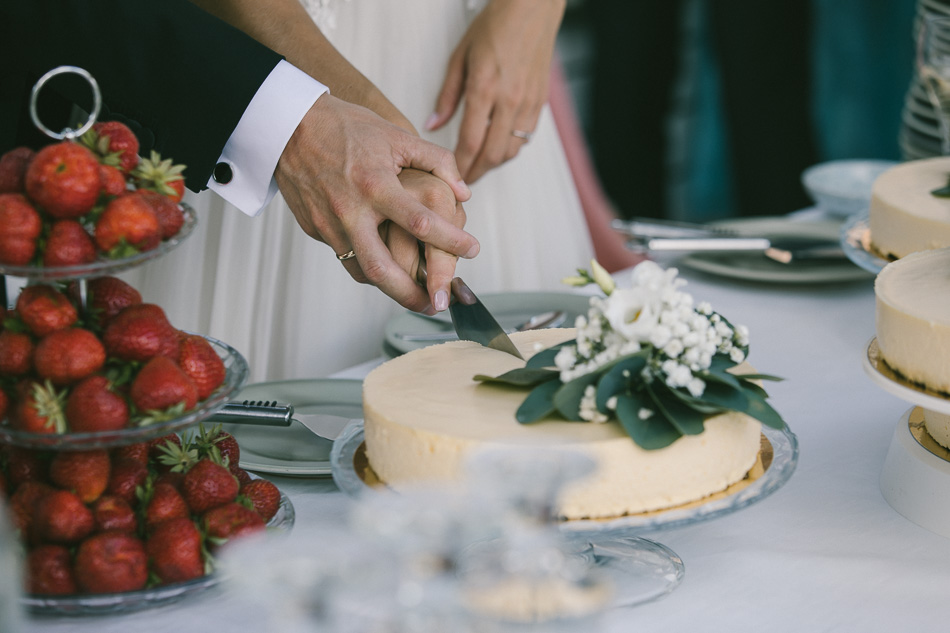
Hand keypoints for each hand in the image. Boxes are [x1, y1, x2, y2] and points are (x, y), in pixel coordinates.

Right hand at [275, 94, 478, 311]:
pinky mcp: (315, 229)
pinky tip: (387, 270)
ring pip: (360, 272)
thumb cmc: (346, 127)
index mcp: (375, 185)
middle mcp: (350, 211)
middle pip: (382, 269)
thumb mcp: (397, 135)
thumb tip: (464, 193)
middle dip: (412, 294)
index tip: (473, 251)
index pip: (421, 223)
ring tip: (415, 295)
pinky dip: (368, 269)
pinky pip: (345, 258)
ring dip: (389, 290)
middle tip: (436, 304)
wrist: (290, 126)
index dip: (452, 241)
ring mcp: (328, 224)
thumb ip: (437, 162)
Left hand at [425, 0, 565, 182]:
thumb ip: (446, 95)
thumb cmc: (495, 26)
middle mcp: (510, 100)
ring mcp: (528, 103)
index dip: (459, 165)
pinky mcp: (540, 102)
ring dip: (494, 163)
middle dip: (476, 172)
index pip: (470, 141)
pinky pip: (525, 137)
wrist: (532, 9)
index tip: (451, 175)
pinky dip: (510, 148)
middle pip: (492, 154)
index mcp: (485, 88)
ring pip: (511, 150)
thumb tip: (432, 124)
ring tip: (479, 166)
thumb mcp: (461, 57)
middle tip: (463, 181)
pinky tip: (498, 146)